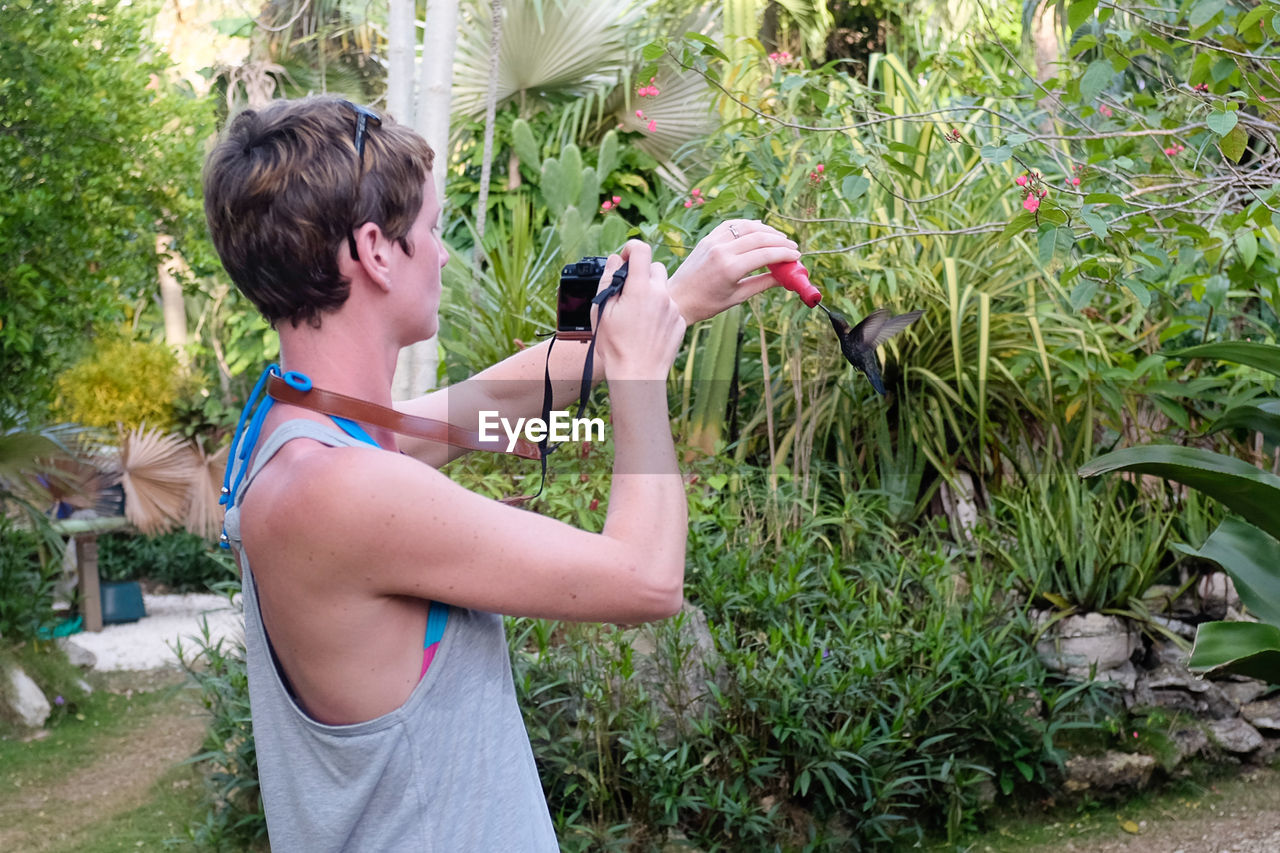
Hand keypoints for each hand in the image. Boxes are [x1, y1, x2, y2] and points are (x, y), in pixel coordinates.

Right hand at [595, 241, 685, 381]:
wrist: (637, 374)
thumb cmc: (615, 346)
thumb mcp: (602, 310)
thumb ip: (608, 280)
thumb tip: (615, 261)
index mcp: (640, 288)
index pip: (641, 250)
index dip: (631, 249)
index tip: (625, 258)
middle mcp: (661, 295)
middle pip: (655, 268)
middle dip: (642, 274)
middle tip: (629, 292)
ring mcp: (673, 309)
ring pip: (663, 289)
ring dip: (652, 294)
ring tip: (637, 316)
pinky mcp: (680, 323)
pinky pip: (670, 308)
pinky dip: (660, 312)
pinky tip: (648, 329)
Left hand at [667, 220, 800, 323]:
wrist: (677, 298)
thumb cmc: (707, 303)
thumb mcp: (737, 297)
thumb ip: (762, 284)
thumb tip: (784, 278)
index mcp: (730, 268)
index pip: (766, 254)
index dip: (785, 254)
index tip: (797, 255)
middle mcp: (722, 250)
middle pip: (759, 238)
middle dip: (780, 241)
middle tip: (793, 247)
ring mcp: (713, 241)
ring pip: (747, 227)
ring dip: (766, 230)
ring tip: (780, 238)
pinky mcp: (707, 238)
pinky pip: (732, 225)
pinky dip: (748, 225)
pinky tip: (759, 229)